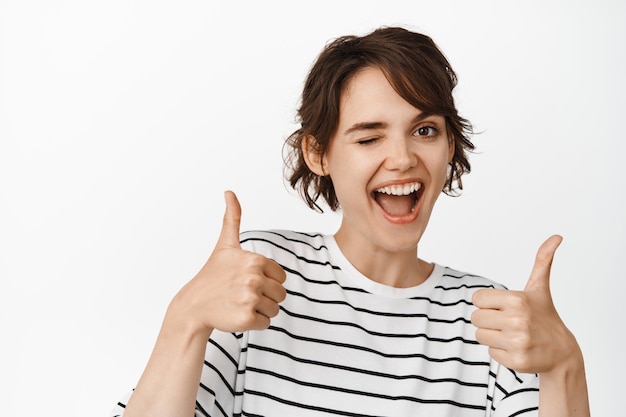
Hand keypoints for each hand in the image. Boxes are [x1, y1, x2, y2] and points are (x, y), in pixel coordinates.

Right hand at [168, 190, 286, 334]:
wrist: (193, 305)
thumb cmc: (212, 275)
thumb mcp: (225, 245)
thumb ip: (232, 218)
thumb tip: (229, 192)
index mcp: (255, 260)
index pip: (280, 277)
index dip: (266, 281)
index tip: (246, 280)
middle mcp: (253, 278)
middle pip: (280, 294)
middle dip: (264, 297)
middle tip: (242, 294)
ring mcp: (249, 299)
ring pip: (274, 309)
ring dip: (260, 310)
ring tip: (239, 304)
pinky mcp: (246, 319)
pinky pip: (265, 324)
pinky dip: (254, 323)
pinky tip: (236, 316)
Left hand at [471, 235, 578, 373]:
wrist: (562, 352)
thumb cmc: (545, 316)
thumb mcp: (540, 288)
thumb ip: (542, 261)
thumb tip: (556, 236)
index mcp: (517, 300)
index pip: (477, 299)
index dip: (488, 303)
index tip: (504, 307)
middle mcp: (517, 320)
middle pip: (475, 317)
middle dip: (488, 320)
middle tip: (508, 322)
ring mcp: (517, 342)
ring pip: (479, 335)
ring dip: (492, 336)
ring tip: (512, 335)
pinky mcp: (516, 360)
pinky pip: (490, 352)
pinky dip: (500, 352)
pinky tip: (516, 348)